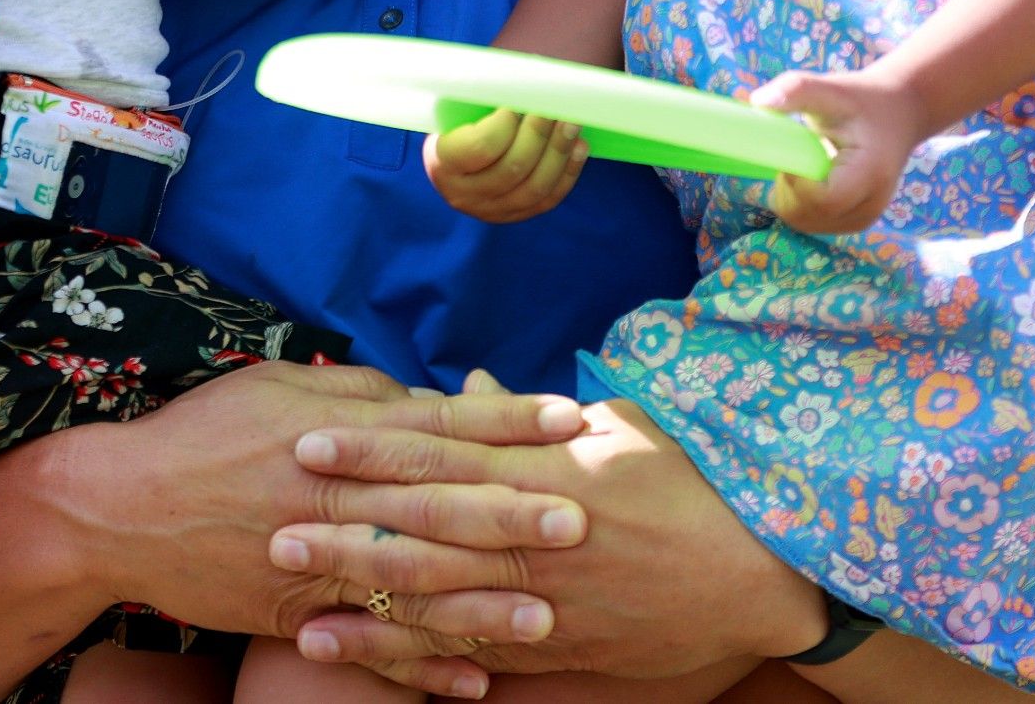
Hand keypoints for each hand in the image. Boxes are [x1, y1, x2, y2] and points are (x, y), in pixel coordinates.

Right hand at [68, 360, 588, 693]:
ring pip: (415, 587)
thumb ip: (363, 393)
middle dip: (513, 512)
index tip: (567, 417)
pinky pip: (373, 645)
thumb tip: (429, 400)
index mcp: (339, 431)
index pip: (439, 422)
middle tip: (583, 518)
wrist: (122, 509)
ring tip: (548, 616)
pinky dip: (424, 667)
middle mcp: (336, 496)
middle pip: (439, 505)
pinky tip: (478, 681)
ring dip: (483, 604)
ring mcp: (317, 562)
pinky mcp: (298, 613)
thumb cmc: (204, 432)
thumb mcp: (283, 385)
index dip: (506, 419)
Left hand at [275, 395, 827, 688]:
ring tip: (293, 593)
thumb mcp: (619, 426)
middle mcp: (539, 533)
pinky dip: (410, 653)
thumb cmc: (692, 484)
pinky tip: (358, 652)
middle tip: (274, 514)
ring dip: (362, 595)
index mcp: (548, 468)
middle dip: (346, 522)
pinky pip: (470, 651)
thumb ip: (537, 412)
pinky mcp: (555, 646)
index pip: (444, 450)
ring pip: (436, 596)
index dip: (375, 447)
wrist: (761, 570)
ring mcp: (545, 597)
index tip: (314, 438)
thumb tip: (478, 380)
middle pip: (425, 525)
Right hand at [425, 111, 587, 223]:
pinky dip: (568, 172)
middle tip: (555, 106)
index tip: (517, 101)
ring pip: (534, 188)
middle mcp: (464, 195)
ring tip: (572, 123)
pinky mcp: (517, 214)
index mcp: (443, 163)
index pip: (480, 147)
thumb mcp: (456, 110)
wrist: (456, 161)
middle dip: (539, 134)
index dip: (505, 123)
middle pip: (512, 169)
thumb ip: (483, 99)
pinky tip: (579, 147)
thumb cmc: (458, 123)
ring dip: (559, 152)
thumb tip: (528, 78)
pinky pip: (548, 199)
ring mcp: (492, 210)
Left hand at [751, 64, 924, 234]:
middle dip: (787, 187)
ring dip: (791, 196)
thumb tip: (758, 101)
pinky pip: (812, 223)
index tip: (789, 153)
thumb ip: (796, 90)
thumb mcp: (832, 88)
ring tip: (804, 164)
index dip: (794, 180)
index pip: (821, 199)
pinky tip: (810, 178)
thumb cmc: (863, 100)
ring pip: (805, 223)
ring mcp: (864, 219)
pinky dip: (800, 204)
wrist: (899, 114)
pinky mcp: (854, 223)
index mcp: (869, 173)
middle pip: (808, 216)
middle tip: (794, 155)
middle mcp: (871, 204)